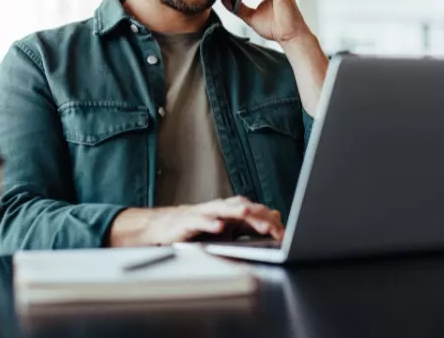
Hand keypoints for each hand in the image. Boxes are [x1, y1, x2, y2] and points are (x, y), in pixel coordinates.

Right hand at [108, 196, 284, 246]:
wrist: (160, 228)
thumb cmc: (194, 228)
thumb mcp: (225, 229)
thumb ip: (248, 224)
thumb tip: (274, 217)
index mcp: (229, 210)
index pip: (255, 212)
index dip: (270, 221)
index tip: (284, 235)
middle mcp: (218, 208)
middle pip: (243, 207)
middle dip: (259, 217)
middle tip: (275, 229)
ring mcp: (202, 213)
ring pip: (223, 210)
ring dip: (237, 212)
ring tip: (250, 216)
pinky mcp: (186, 222)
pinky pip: (199, 221)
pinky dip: (209, 223)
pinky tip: (218, 227)